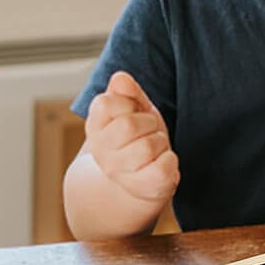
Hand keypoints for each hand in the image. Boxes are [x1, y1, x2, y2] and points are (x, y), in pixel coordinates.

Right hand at [85, 71, 179, 203]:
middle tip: (148, 130)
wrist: (139, 178)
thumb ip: (128, 92)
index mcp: (95, 126)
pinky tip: (162, 160)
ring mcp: (119, 172)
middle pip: (128, 125)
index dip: (128, 103)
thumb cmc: (138, 135)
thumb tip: (121, 78)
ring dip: (160, 141)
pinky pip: (162, 167)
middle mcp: (101, 151)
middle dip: (148, 122)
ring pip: (148, 146)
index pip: (106, 103)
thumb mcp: (134, 108)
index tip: (132, 112)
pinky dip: (170, 159)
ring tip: (154, 146)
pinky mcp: (141, 186)